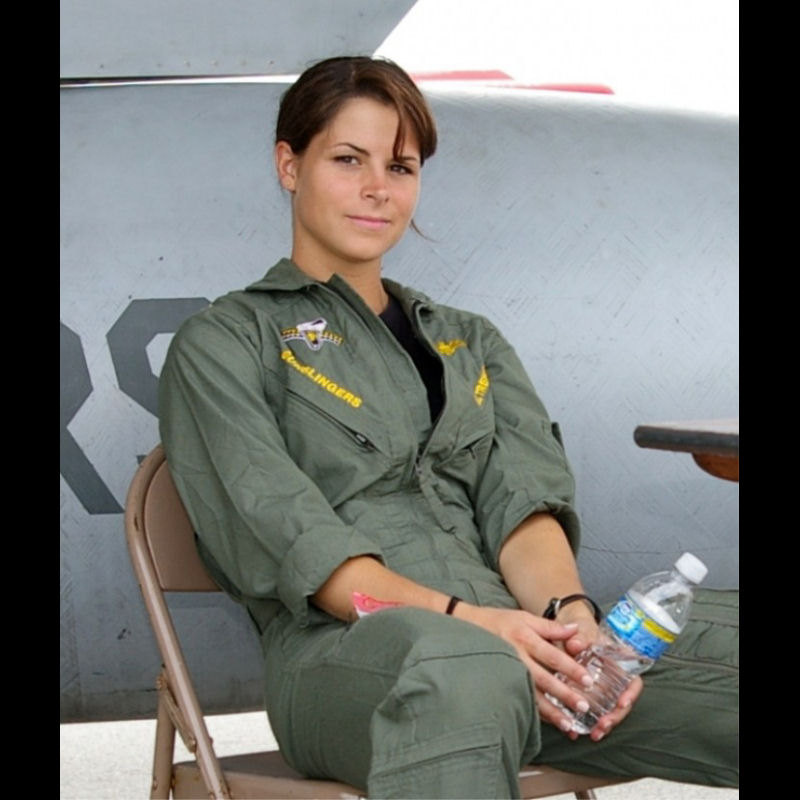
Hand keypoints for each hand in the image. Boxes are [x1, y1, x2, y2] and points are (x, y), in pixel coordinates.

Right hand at [452, 604, 595, 731]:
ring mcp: (506, 672)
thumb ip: (551, 626)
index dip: (571, 668)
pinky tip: (547, 723)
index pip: (552, 655)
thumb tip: (576, 629)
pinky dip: (534, 713)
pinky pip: (519, 700)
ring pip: (531, 695)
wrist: (466, 627)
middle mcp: (516, 656)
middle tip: (583, 706)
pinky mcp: (499, 683)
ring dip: (550, 712)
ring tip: (568, 724)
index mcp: (524, 637)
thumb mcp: (524, 617)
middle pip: (543, 679)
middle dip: (564, 694)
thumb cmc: (498, 621)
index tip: (588, 680)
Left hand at [550, 605, 643, 740]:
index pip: (633, 680)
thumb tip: (577, 644)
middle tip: (603, 725)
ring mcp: (602, 689)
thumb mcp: (581, 629)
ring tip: (594, 734)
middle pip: (622, 701)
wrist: (565, 631)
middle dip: (615, 716)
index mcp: (618, 662)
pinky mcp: (586, 695)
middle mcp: (613, 678)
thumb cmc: (579, 629)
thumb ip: (580, 636)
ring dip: (603, 724)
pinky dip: (585, 723)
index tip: (622, 703)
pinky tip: (575, 732)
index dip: (631, 694)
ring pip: (608, 710)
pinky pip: (590, 712)